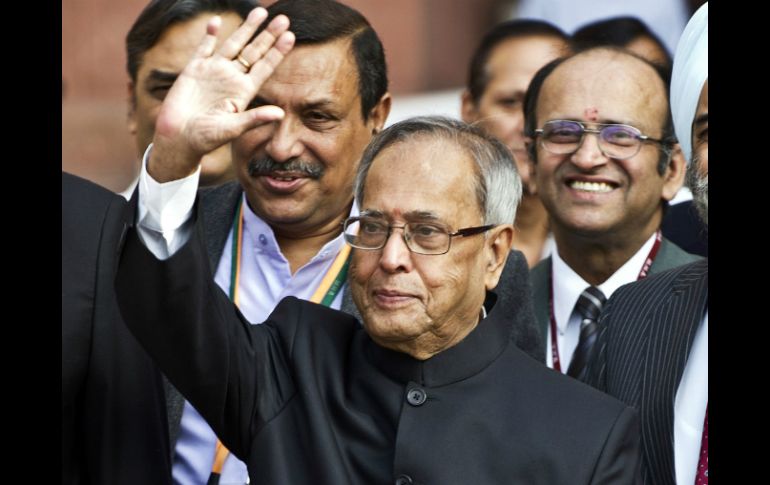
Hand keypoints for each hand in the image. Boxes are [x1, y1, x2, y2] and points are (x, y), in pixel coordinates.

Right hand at [148, 7, 294, 181]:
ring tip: (260, 11)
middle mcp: (232, 79)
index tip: (290, 37)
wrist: (178, 138)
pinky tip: (218, 21)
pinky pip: (204, 48)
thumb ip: (254, 118)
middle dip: (268, 35)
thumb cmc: (206, 138)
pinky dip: (210, 35)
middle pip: (253, 52)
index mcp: (244, 92)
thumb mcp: (233, 129)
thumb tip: (280, 114)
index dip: (277, 52)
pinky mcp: (194, 69)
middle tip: (283, 18)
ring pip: (233, 45)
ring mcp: (213, 72)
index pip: (265, 68)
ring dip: (246, 29)